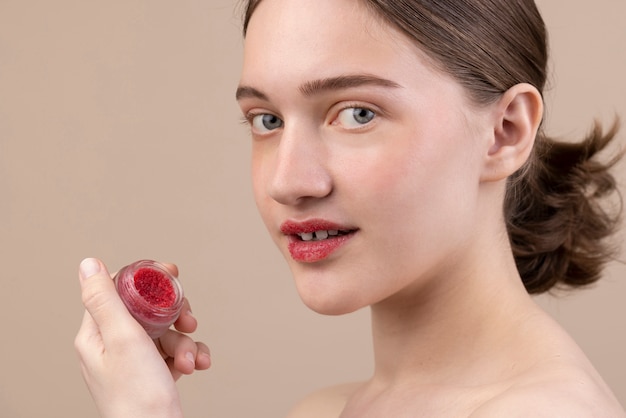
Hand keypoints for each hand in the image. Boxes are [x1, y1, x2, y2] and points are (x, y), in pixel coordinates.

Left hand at [74, 258, 210, 417]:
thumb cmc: (138, 397)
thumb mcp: (123, 338)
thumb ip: (106, 299)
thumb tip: (88, 263)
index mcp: (96, 335)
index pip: (118, 291)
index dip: (146, 281)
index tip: (170, 275)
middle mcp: (112, 346)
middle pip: (147, 310)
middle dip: (174, 315)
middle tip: (187, 320)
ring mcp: (133, 362)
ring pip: (165, 332)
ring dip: (184, 341)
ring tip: (189, 358)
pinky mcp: (151, 374)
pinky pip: (173, 352)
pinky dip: (189, 355)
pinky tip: (197, 364)